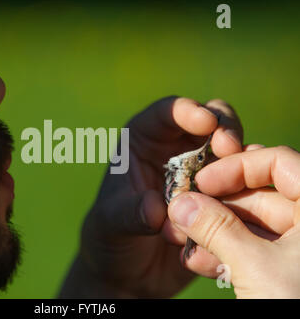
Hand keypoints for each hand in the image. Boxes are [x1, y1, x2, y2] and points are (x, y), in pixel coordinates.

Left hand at [59, 96, 243, 297]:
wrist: (128, 271)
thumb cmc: (109, 238)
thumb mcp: (111, 223)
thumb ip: (131, 213)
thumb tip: (157, 209)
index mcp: (141, 142)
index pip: (165, 113)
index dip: (186, 111)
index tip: (204, 122)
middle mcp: (173, 152)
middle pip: (208, 122)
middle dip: (224, 128)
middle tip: (230, 148)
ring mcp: (198, 175)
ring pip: (229, 153)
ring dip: (238, 162)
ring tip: (238, 180)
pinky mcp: (215, 199)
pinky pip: (238, 187)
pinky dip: (246, 190)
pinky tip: (245, 203)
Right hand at [168, 146, 299, 297]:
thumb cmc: (299, 306)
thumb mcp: (257, 267)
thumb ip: (215, 228)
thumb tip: (180, 202)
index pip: (279, 162)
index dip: (237, 167)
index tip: (201, 181)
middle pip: (259, 194)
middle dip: (215, 204)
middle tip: (182, 210)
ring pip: (251, 225)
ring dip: (213, 230)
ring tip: (183, 240)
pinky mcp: (287, 272)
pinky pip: (253, 250)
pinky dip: (225, 253)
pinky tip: (200, 262)